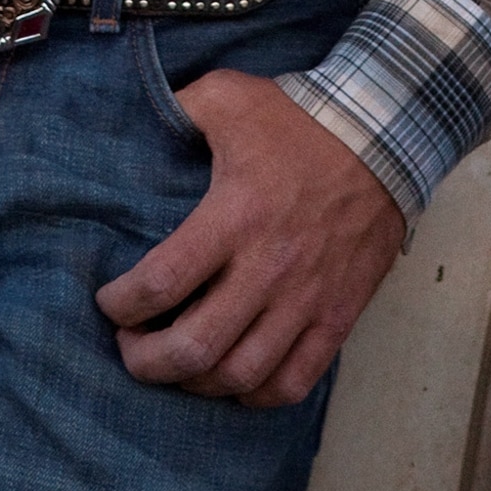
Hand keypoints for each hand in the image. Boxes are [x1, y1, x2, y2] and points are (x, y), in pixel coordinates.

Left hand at [96, 69, 405, 406]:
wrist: (381, 137)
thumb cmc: (297, 119)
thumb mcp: (228, 95)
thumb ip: (178, 108)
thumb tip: (137, 118)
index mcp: (234, 216)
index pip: (162, 282)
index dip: (121, 305)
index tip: (109, 302)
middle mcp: (268, 268)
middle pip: (195, 348)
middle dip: (148, 362)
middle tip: (130, 349)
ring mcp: (306, 299)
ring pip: (241, 375)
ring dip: (196, 384)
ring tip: (176, 365)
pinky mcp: (337, 316)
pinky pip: (293, 382)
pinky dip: (256, 394)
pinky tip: (233, 380)